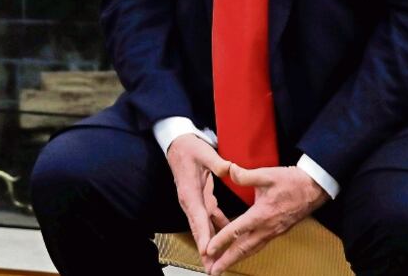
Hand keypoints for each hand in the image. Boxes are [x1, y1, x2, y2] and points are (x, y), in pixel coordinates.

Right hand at [166, 134, 231, 272]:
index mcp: (190, 192)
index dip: (203, 235)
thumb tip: (230, 169)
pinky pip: (208, 218)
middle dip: (205, 250)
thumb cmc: (189, 147)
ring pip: (202, 227)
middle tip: (212, 269)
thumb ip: (217, 162)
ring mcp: (193, 201)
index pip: (198, 217)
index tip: (207, 251)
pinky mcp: (199, 199)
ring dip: (209, 244)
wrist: (177, 144)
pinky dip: (214, 230)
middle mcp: (190, 200)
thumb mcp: (203, 152)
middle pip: (198, 229)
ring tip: (216, 262)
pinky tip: (225, 239)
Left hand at [204, 164, 328, 274]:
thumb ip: (246, 175)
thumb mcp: (267, 174)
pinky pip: (258, 245)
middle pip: (243, 249)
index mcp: (262, 215)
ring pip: (251, 249)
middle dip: (227, 261)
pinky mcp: (277, 231)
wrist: (314, 188)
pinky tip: (240, 252)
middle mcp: (267, 228)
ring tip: (222, 266)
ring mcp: (273, 232)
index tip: (209, 249)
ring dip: (236, 259)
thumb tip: (228, 170)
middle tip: (213, 271)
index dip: (221, 240)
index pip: (237, 230)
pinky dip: (246, 251)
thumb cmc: (292, 182)